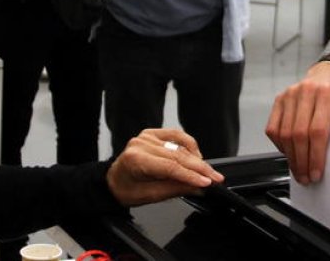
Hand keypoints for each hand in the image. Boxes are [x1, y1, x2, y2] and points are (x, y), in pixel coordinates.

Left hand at [106, 128, 224, 205]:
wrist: (114, 181)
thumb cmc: (126, 189)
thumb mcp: (150, 196)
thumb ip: (176, 189)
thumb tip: (199, 187)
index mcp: (136, 160)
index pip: (171, 167)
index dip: (192, 175)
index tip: (208, 182)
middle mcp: (141, 144)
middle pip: (178, 155)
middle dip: (200, 168)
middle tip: (215, 178)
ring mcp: (147, 136)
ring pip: (181, 145)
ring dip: (197, 158)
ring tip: (208, 171)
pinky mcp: (153, 133)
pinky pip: (177, 135)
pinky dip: (189, 145)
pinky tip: (196, 156)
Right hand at [265, 60, 329, 184]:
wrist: (327, 74)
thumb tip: (324, 161)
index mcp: (326, 94)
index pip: (318, 131)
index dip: (316, 156)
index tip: (316, 173)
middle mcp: (305, 92)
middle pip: (299, 134)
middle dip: (302, 161)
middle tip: (306, 178)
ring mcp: (288, 95)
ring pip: (284, 134)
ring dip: (291, 158)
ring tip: (298, 171)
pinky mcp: (278, 100)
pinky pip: (273, 129)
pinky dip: (279, 145)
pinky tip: (289, 154)